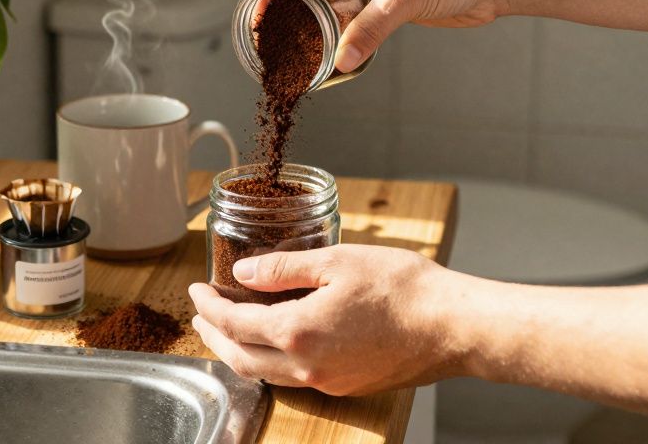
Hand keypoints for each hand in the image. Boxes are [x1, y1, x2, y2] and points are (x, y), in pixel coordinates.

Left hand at [188, 244, 469, 395]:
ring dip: (238, 351)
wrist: (452, 326)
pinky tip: (275, 341)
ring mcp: (326, 381)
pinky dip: (270, 360)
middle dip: (213, 334)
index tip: (196, 288)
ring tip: (227, 329)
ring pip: (265, 373)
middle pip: (241, 357)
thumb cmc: (403, 288)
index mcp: (298, 330)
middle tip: (201, 314)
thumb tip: (244, 272)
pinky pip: (293, 378)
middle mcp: (306, 365)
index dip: (209, 305)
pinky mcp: (346, 386)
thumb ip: (284, 268)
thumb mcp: (337, 261)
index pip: (234, 323)